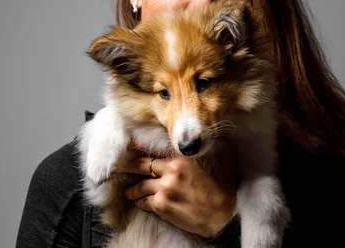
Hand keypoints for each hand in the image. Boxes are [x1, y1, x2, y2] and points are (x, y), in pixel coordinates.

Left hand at [121, 143, 237, 237]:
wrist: (224, 217)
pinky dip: (139, 201)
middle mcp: (170, 172)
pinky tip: (137, 201)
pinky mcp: (162, 207)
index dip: (140, 146)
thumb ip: (212, 142)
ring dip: (133, 188)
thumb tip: (210, 128)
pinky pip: (144, 202)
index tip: (130, 144)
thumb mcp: (222, 158)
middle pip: (141, 166)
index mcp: (182, 158)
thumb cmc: (224, 188)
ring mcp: (164, 190)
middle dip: (128, 166)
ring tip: (128, 189)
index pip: (154, 148)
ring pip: (141, 186)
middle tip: (120, 166)